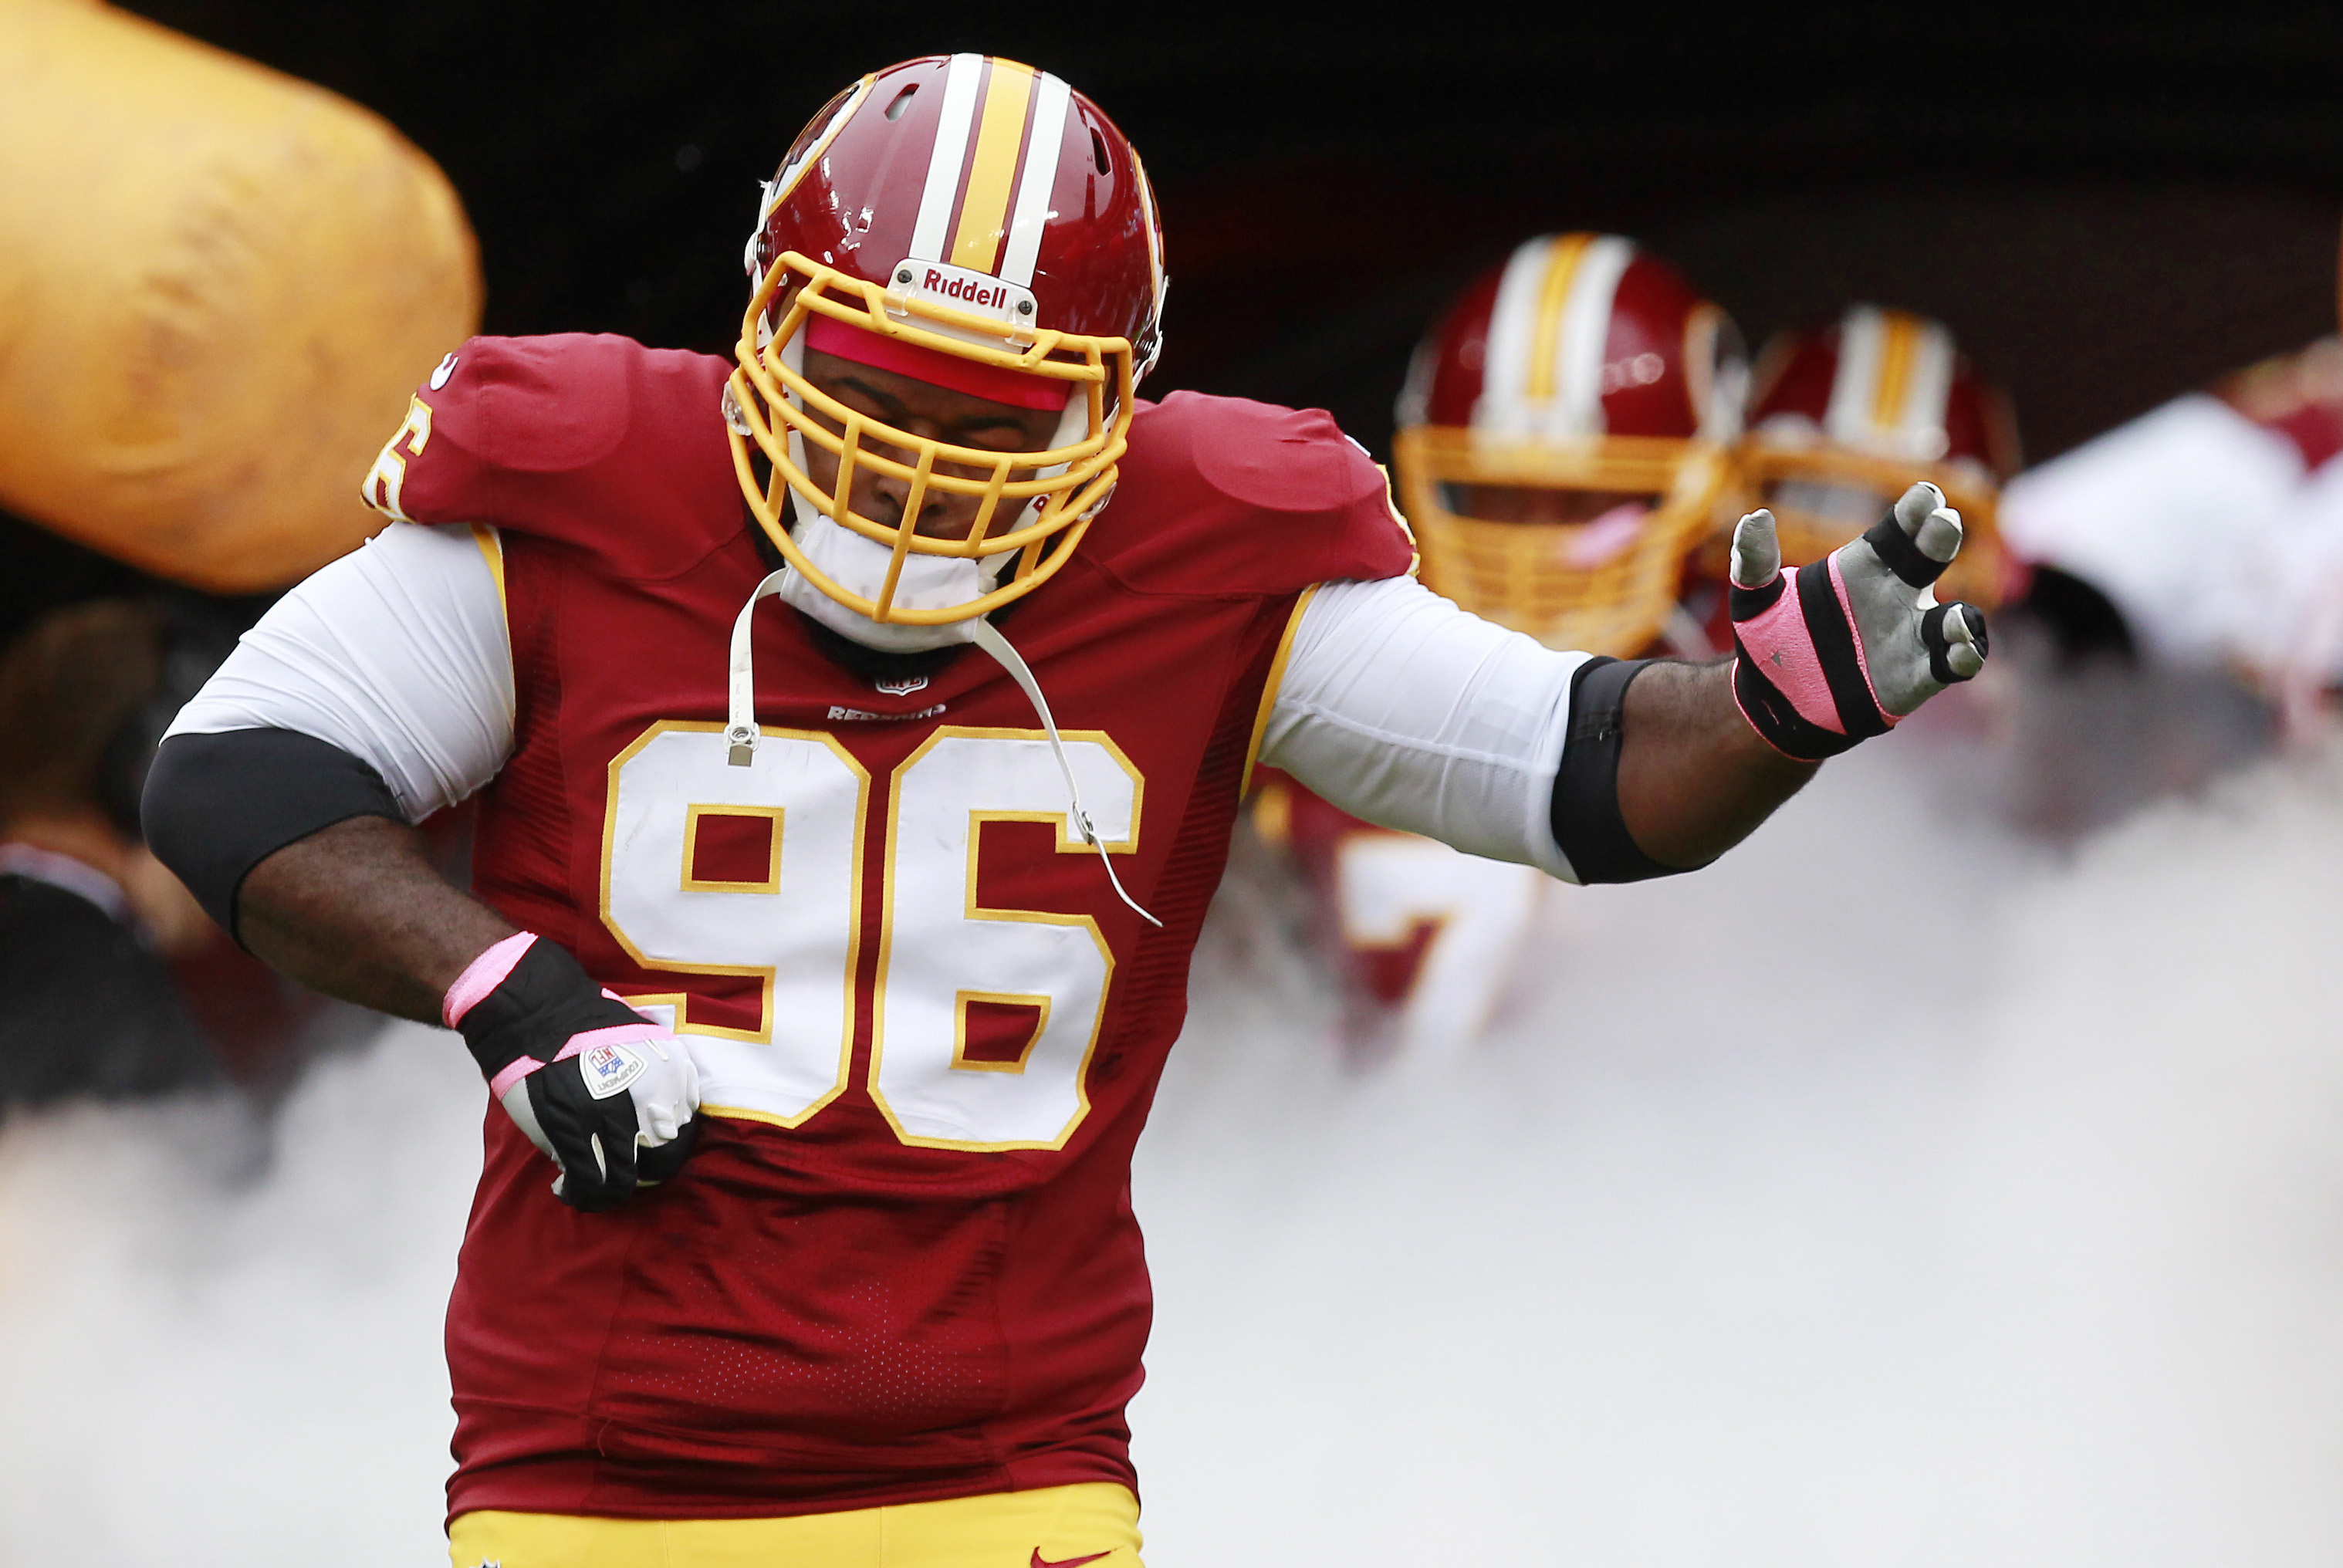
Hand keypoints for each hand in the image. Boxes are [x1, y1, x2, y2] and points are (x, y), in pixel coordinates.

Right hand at [442, 933, 701, 1211]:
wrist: (536, 1014)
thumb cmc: (587, 1027)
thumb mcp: (644, 1044)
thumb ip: (656, 1084)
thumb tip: (654, 1126)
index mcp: (670, 1075)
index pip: (682, 1133)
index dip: (662, 1151)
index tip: (644, 1155)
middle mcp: (649, 1099)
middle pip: (659, 1162)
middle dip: (642, 1175)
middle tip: (621, 1173)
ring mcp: (610, 1119)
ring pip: (623, 1182)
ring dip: (608, 1193)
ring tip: (591, 1188)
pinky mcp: (573, 1134)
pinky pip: (587, 1184)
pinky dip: (580, 1195)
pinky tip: (565, 1188)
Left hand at [1726, 480, 1987, 759]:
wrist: (1775, 703)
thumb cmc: (1771, 643)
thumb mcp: (1755, 602)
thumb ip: (1755, 562)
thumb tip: (1755, 518)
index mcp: (1867, 565)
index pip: (1900, 528)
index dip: (1917, 511)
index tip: (1926, 498)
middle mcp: (1897, 593)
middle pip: (1931, 557)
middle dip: (1941, 537)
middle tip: (1942, 523)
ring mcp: (1911, 635)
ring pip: (1952, 617)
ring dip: (1960, 616)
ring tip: (1954, 619)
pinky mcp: (1917, 676)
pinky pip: (1953, 663)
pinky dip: (1965, 656)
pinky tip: (1961, 652)